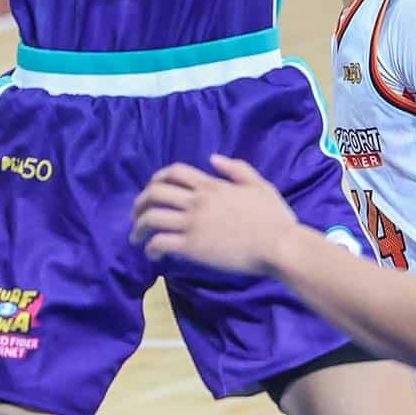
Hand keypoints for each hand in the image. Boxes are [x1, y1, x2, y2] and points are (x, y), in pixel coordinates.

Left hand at [132, 155, 298, 272]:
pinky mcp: (192, 247)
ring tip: (137, 238)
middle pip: (155, 193)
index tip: (151, 192)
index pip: (173, 173)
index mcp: (212, 185)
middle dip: (139, 204)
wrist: (279, 245)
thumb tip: (213, 158)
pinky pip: (160, 243)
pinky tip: (153, 255)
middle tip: (136, 216)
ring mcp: (193, 224)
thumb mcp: (259, 184)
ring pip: (151, 218)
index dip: (156, 180)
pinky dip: (150, 248)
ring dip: (138, 228)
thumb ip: (236, 169)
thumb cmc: (274, 218)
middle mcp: (197, 201)